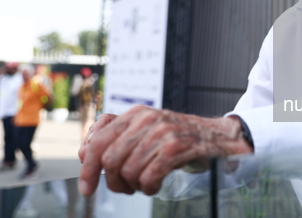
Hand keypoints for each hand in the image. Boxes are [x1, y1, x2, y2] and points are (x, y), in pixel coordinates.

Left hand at [78, 106, 251, 195]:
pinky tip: (155, 184)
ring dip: (133, 186)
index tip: (87, 187)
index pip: (97, 140)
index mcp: (135, 113)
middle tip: (123, 188)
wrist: (216, 134)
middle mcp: (146, 119)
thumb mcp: (146, 128)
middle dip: (113, 182)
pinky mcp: (176, 147)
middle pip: (110, 159)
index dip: (87, 168)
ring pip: (128, 171)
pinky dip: (148, 187)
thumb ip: (117, 135)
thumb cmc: (177, 135)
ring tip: (144, 184)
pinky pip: (148, 177)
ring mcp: (162, 132)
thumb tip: (85, 153)